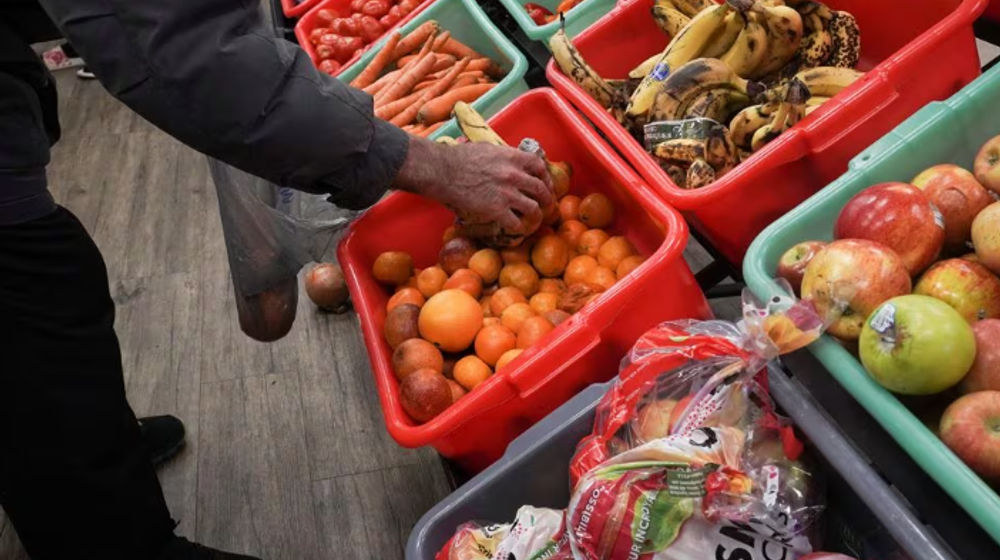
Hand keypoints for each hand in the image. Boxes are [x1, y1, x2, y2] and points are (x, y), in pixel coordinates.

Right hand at [392, 136, 553, 233]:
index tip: (545, 183)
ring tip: (534, 220)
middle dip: (547, 198)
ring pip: (533, 208)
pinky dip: (519, 227)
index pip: (539, 166)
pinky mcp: (497, 210)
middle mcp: (514, 175)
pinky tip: (517, 229)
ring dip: (536, 215)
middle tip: (546, 205)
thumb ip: (503, 155)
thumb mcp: (487, 149)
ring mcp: (507, 193)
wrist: (443, 172)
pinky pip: (516, 222)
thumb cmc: (459, 158)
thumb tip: (510, 159)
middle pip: (540, 189)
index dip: (545, 176)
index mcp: (512, 157)